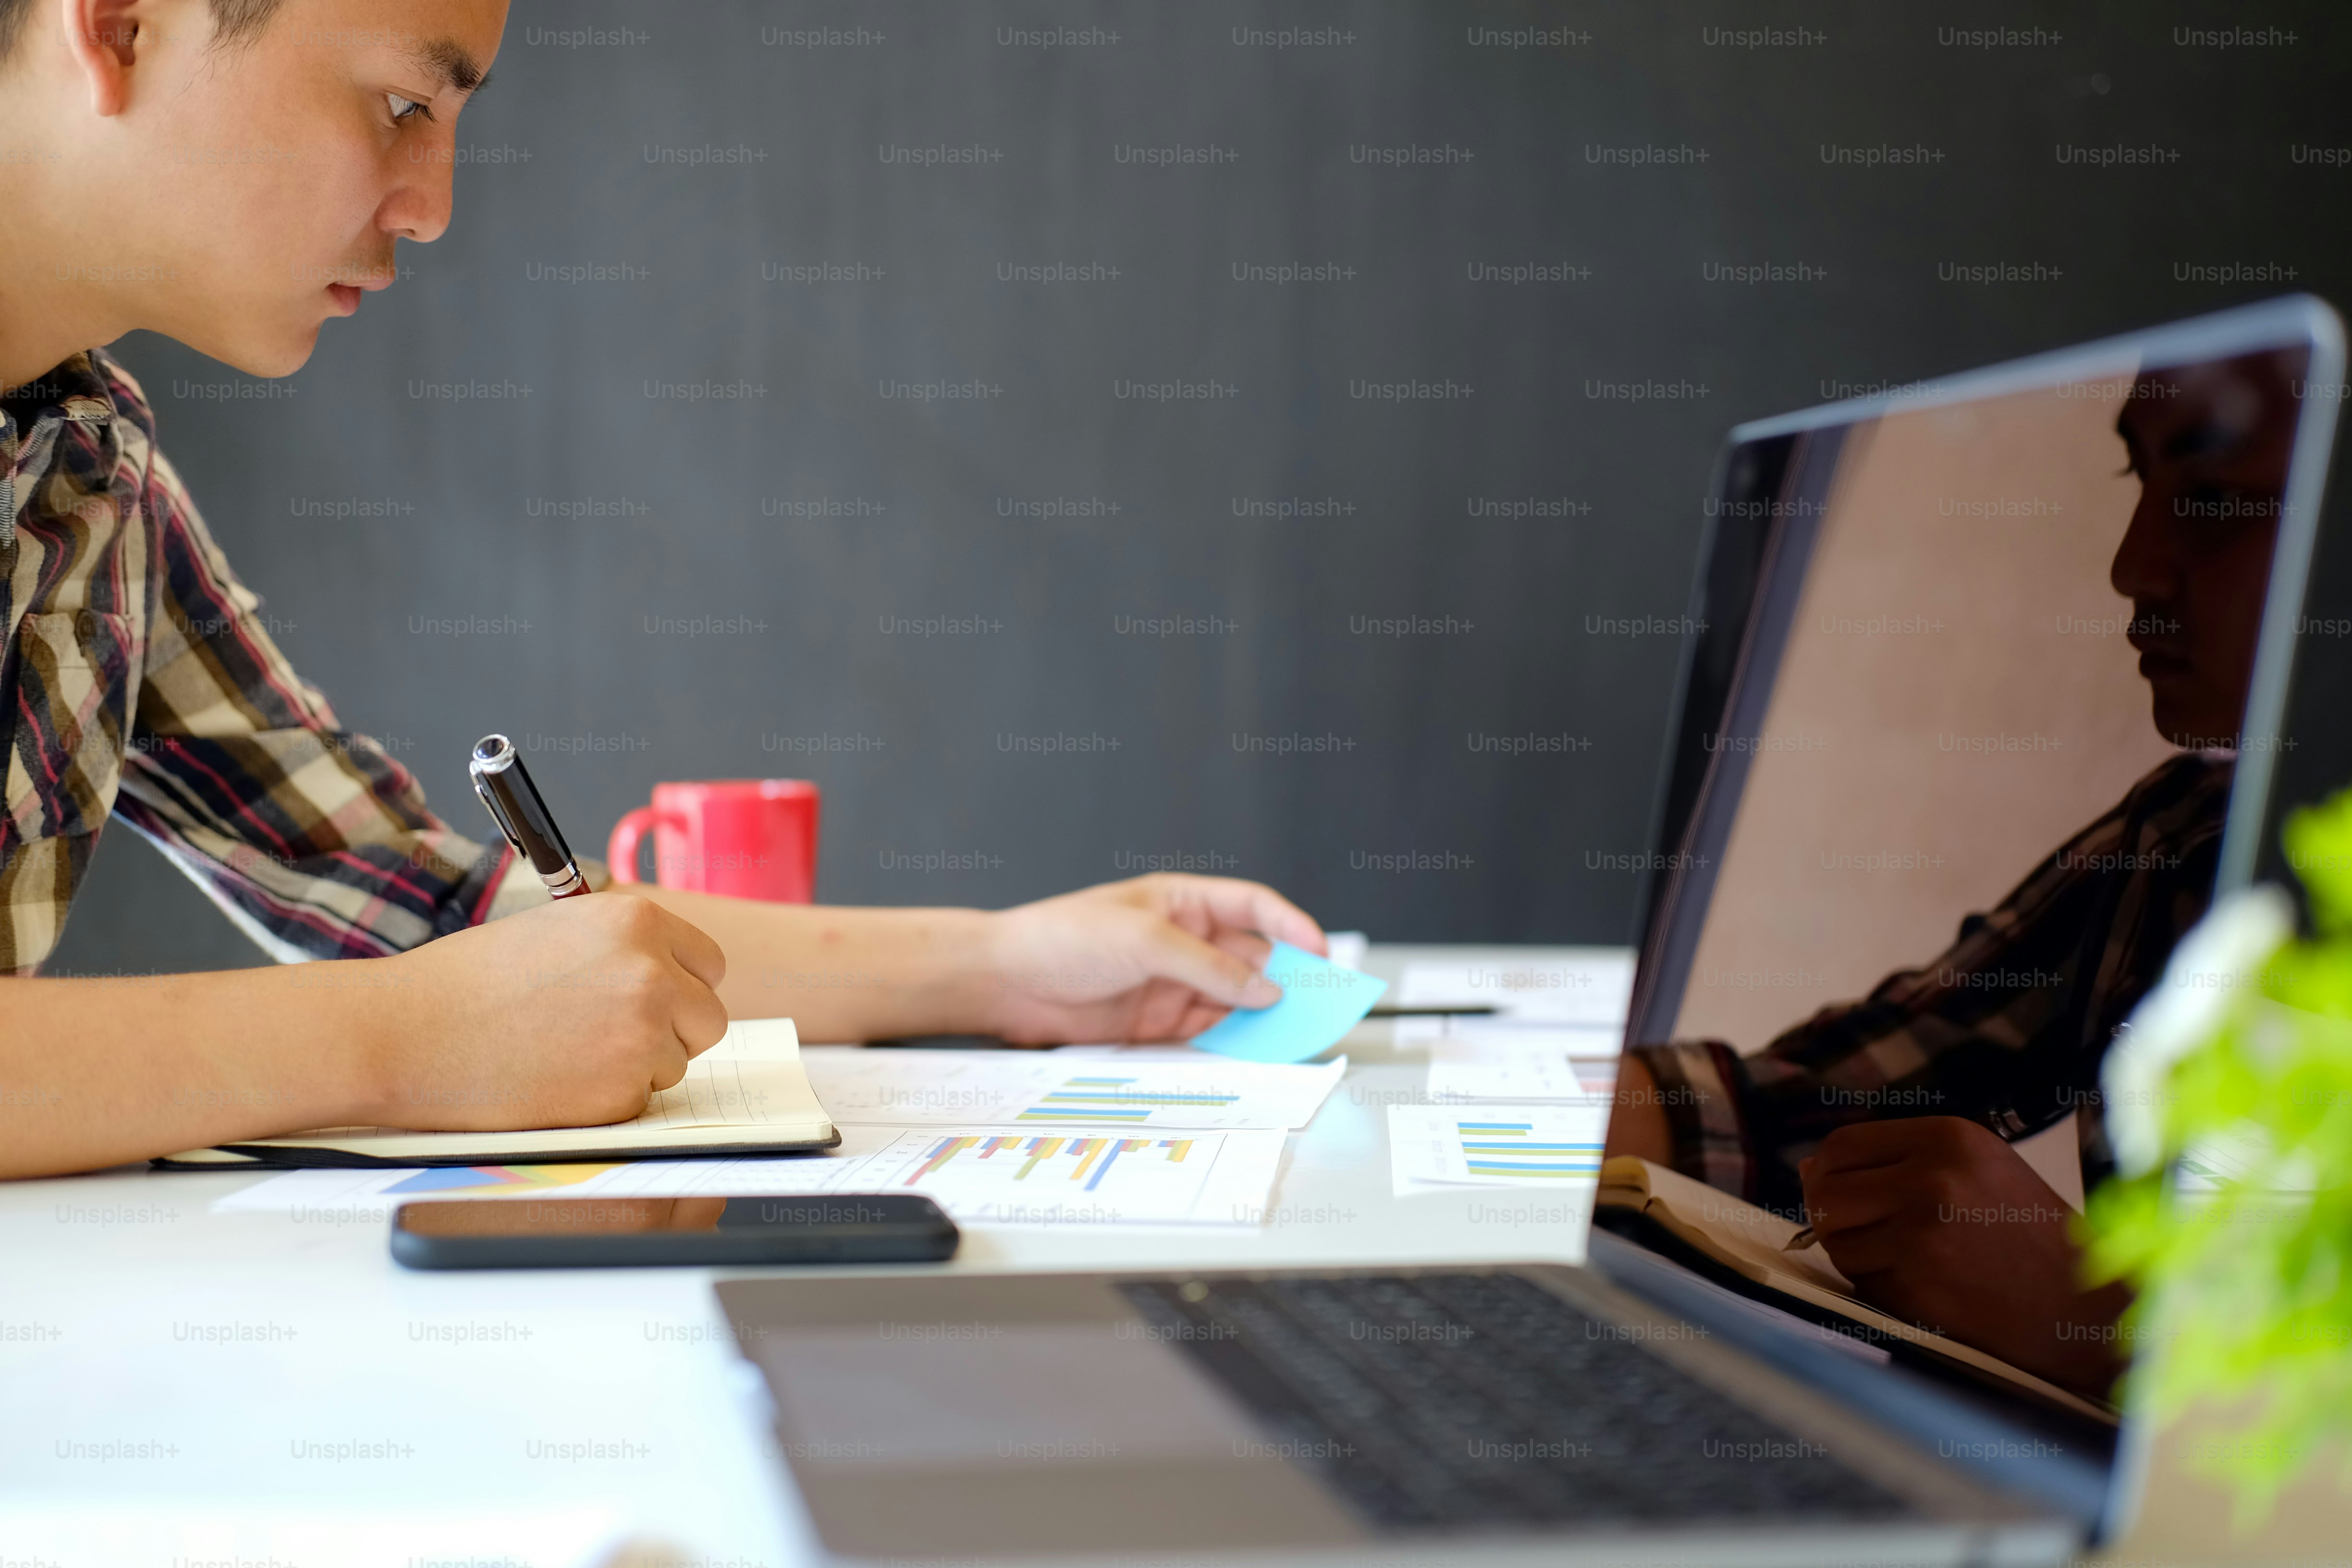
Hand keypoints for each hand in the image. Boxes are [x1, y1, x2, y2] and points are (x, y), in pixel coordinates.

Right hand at [363, 894, 729, 1130]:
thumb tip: (675, 977)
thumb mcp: (561, 931)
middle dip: (672, 1031)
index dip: (682, 986)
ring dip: (636, 1066)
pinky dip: (608, 1100)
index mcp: (638, 921)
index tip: (656, 999)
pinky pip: (641, 1101)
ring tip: (565, 1051)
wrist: (407, 1033)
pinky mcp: (621, 1092)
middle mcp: (653, 973)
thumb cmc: (470, 982)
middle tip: (610, 1036)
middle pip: (708, 1018)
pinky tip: (555, 1080)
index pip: (710, 964)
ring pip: (677, 1063)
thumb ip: (625, 949)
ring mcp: (641, 1035)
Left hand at [980, 874, 1326, 1042]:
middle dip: (1286, 980)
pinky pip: (1208, 1032)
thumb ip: (1210, 968)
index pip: (1253, 907)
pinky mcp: (1157, 1023)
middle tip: (1318, 1006)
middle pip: (1252, 960)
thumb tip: (1266, 991)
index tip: (1322, 953)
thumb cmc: (1064, 936)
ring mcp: (1173, 983)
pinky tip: (1251, 1053)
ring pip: (1235, 1001)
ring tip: (1292, 1037)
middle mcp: (1184, 942)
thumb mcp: (1146, 940)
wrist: (1005, 981)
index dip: (1292, 927)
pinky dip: (1232, 1042)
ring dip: (1262, 1017)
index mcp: (1184, 902)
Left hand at [1799, 1117, 2130, 1397]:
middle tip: (1870, 1234)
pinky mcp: (1917, 1284)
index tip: (1838, 1191)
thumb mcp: (1975, 1169)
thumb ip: (1896, 1160)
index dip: (1828, 1172)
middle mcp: (1930, 1178)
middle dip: (1834, 1218)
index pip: (1841, 1145)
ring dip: (1859, 1256)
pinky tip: (1927, 1288)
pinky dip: (1880, 1288)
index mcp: (1946, 1138)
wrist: (2083, 1307)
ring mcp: (1921, 1233)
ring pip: (1838, 1241)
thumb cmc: (2027, 1235)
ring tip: (1914, 1262)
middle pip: (1826, 1193)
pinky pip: (1861, 1282)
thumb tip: (1809, 1169)